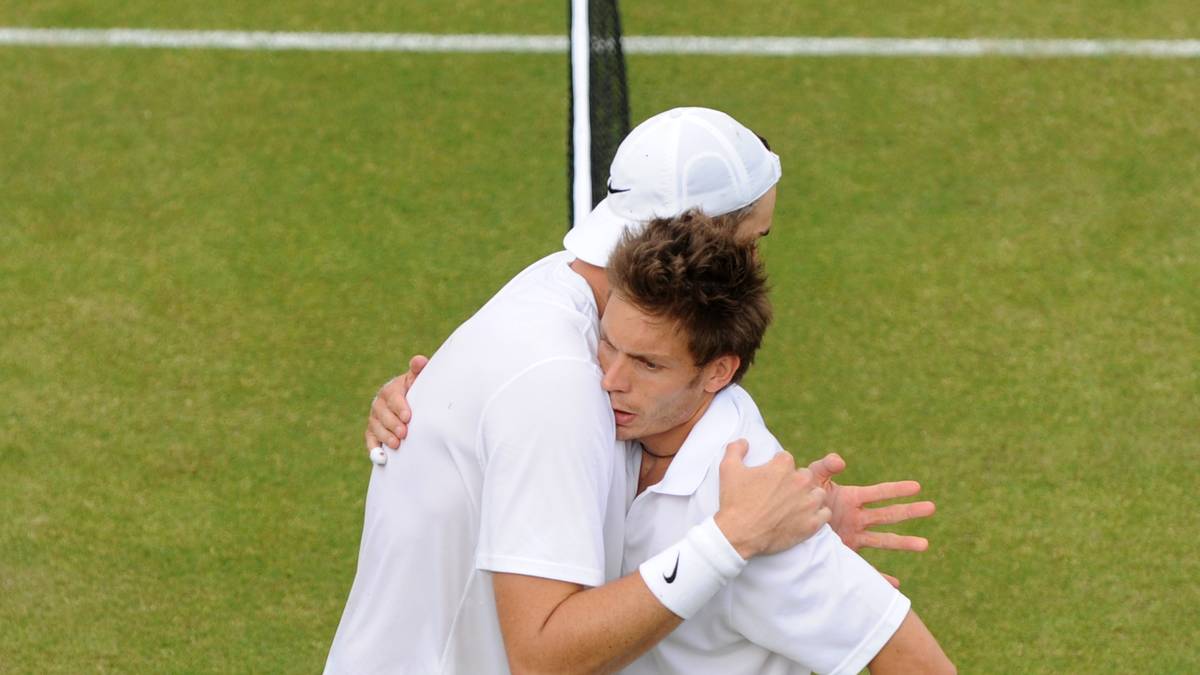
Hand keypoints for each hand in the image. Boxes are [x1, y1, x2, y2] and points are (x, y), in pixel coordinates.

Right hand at [364, 354, 428, 450]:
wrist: (410, 404)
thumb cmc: (417, 391)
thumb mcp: (418, 381)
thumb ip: (418, 371)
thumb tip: (419, 360)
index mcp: (391, 389)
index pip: (393, 397)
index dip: (400, 407)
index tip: (408, 416)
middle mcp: (380, 403)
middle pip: (382, 414)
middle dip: (393, 424)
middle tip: (404, 433)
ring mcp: (375, 418)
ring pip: (375, 427)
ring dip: (385, 436)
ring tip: (397, 444)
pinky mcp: (372, 431)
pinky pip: (370, 440)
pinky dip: (374, 449)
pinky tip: (381, 458)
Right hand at [714, 440, 830, 558]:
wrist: (738, 534)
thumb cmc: (734, 501)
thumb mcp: (728, 469)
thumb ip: (736, 449)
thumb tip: (744, 441)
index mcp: (782, 466)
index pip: (787, 459)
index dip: (777, 467)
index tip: (770, 478)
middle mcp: (799, 482)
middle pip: (805, 475)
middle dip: (795, 482)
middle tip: (782, 494)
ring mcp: (807, 503)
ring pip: (818, 493)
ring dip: (809, 497)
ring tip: (795, 506)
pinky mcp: (811, 524)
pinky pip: (825, 514)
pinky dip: (818, 515)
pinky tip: (805, 517)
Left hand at [806, 453, 935, 586]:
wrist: (786, 518)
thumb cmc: (799, 495)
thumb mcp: (811, 478)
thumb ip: (824, 466)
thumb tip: (841, 461)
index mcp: (851, 499)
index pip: (879, 493)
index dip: (896, 489)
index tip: (917, 486)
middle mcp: (856, 518)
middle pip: (888, 515)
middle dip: (909, 511)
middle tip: (932, 507)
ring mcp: (852, 536)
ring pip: (883, 540)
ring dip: (904, 542)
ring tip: (925, 544)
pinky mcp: (844, 553)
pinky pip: (866, 568)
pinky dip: (881, 577)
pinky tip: (896, 584)